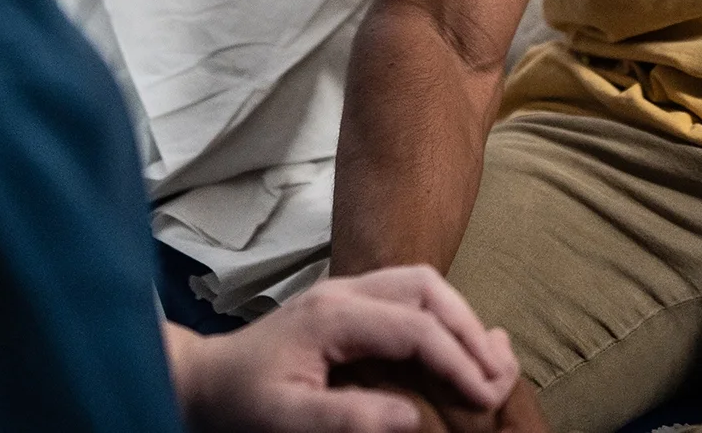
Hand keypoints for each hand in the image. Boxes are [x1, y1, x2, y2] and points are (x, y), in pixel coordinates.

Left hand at [167, 265, 521, 432]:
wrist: (204, 380)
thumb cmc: (243, 403)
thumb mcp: (287, 420)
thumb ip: (348, 418)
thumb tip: (413, 418)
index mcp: (333, 316)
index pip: (416, 327)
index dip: (459, 362)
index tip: (486, 397)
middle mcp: (343, 291)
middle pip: (427, 288)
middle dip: (469, 329)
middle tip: (498, 375)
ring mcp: (344, 292)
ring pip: (420, 283)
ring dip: (459, 318)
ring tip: (486, 362)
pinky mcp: (346, 303)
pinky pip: (406, 294)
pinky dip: (440, 316)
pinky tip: (455, 347)